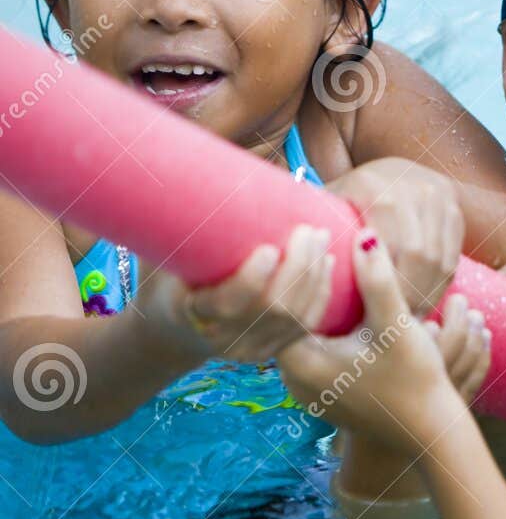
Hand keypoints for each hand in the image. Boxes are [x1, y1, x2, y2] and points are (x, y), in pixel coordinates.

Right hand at [137, 224, 334, 360]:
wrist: (171, 330)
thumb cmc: (167, 280)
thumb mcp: (165, 257)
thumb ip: (184, 228)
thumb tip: (206, 169)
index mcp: (190, 315)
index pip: (227, 304)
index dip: (252, 279)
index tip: (270, 248)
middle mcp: (224, 339)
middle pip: (273, 308)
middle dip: (298, 267)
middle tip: (308, 229)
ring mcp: (252, 349)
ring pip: (296, 317)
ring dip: (315, 275)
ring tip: (321, 237)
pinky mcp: (273, 349)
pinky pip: (306, 325)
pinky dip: (321, 292)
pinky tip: (328, 263)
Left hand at [277, 232, 486, 450]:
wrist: (430, 431)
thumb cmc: (415, 381)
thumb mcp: (396, 326)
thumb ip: (378, 281)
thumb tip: (366, 236)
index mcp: (303, 365)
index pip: (285, 305)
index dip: (301, 269)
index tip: (322, 239)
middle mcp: (295, 381)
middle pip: (285, 319)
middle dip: (304, 283)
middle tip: (318, 246)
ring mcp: (307, 392)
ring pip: (298, 335)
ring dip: (313, 304)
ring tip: (329, 271)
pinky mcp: (324, 395)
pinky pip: (311, 351)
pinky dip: (321, 327)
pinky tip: (339, 306)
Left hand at [326, 157, 463, 312]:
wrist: (391, 171)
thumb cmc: (348, 199)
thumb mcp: (328, 207)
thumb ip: (315, 231)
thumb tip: (295, 267)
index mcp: (377, 189)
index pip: (390, 248)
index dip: (384, 286)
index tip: (371, 314)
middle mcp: (415, 188)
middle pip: (420, 257)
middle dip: (409, 294)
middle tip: (394, 320)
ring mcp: (440, 198)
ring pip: (441, 261)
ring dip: (426, 295)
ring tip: (408, 318)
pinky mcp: (456, 211)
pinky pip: (452, 259)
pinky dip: (439, 286)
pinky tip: (423, 302)